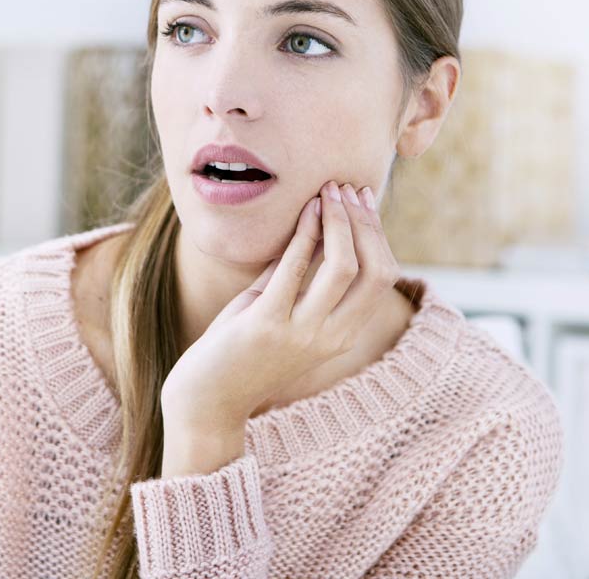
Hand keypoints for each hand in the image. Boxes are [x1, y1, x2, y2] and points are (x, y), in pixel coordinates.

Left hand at [159, 180, 399, 433]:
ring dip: (340, 221)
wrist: (206, 401)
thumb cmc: (241, 350)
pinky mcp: (266, 325)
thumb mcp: (278, 309)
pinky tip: (305, 209)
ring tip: (328, 191)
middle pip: (374, 271)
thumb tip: (313, 219)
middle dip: (366, 222)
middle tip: (348, 188)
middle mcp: (330, 337)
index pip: (381, 277)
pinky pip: (294, 269)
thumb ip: (298, 274)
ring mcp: (301, 333)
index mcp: (342, 335)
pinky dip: (305, 233)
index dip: (377, 233)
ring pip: (344, 267)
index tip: (362, 198)